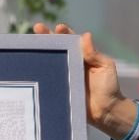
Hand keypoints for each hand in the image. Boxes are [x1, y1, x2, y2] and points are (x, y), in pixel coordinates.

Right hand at [33, 22, 136, 139]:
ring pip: (50, 62)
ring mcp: (64, 76)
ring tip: (30, 45)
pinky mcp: (59, 89)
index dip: (63, 32)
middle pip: (56, 48)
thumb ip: (94, 54)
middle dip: (46, 37)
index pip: (71, 40)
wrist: (106, 111)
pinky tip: (31, 67)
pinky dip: (40, 73)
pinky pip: (48, 80)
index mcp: (82, 56)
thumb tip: (86, 35)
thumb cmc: (108, 87)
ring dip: (40, 53)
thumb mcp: (105, 67)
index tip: (58, 28)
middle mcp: (71, 63)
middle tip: (37, 28)